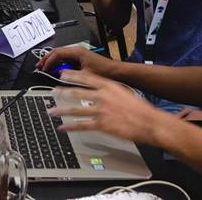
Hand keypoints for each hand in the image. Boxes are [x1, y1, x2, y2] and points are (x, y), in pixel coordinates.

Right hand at [35, 45, 112, 76]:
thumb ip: (71, 74)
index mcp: (77, 52)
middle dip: (47, 59)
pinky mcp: (81, 59)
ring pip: (61, 56)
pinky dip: (59, 64)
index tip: (43, 68)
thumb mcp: (85, 75)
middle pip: (57, 52)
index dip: (48, 61)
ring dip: (52, 62)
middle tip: (39, 66)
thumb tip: (59, 75)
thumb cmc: (105, 72)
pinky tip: (56, 70)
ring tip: (45, 68)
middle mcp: (77, 51)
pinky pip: (66, 59)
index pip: (57, 53)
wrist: (117, 73)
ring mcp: (79, 54)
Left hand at [47, 72, 167, 144]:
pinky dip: (70, 126)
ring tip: (52, 111)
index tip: (62, 74)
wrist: (150, 122)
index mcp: (108, 86)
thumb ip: (111, 91)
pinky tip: (63, 127)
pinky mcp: (102, 124)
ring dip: (62, 111)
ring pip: (76, 109)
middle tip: (52, 92)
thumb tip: (101, 91)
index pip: (86, 78)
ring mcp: (101, 110)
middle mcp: (102, 96)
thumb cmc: (141, 109)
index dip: (72, 75)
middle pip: (77, 92)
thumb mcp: (124, 92)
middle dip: (62, 92)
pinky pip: (82, 125)